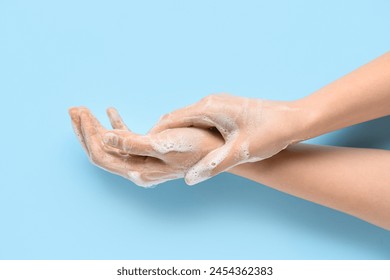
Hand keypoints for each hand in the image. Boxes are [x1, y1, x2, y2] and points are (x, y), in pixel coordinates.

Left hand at [69, 107, 222, 186]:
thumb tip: (106, 138)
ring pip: (110, 145)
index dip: (87, 134)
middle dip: (85, 130)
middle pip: (100, 151)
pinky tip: (110, 111)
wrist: (217, 149)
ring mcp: (141, 159)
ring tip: (83, 108)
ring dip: (96, 127)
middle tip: (73, 108)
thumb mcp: (164, 145)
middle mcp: (136, 168)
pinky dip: (116, 125)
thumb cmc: (195, 146)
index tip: (80, 112)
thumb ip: (134, 144)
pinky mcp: (150, 149)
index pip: (101, 154)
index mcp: (136, 170)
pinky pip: (127, 138)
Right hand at [148, 93, 302, 184]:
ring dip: (175, 133)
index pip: (172, 120)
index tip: (142, 149)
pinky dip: (188, 131)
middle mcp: (210, 102)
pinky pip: (198, 119)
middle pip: (176, 118)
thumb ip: (214, 165)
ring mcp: (217, 104)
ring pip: (187, 118)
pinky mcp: (225, 109)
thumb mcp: (241, 152)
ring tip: (166, 152)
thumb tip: (190, 179)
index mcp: (209, 108)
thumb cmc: (271, 132)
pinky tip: (189, 145)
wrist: (294, 119)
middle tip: (150, 153)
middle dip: (162, 135)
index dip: (155, 135)